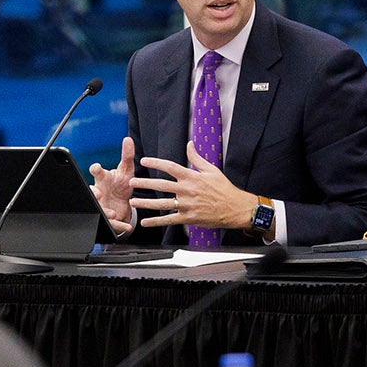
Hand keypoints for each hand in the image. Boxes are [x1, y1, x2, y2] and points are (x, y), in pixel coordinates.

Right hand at [87, 137, 136, 235]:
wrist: (122, 201)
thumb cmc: (121, 182)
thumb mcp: (127, 169)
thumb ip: (127, 155)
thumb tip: (128, 139)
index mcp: (103, 177)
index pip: (96, 171)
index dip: (95, 169)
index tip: (96, 167)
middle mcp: (99, 190)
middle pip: (92, 191)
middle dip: (93, 193)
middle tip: (97, 194)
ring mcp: (101, 204)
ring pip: (98, 207)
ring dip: (104, 210)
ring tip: (112, 213)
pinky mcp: (107, 216)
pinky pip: (110, 222)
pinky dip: (118, 224)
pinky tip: (127, 227)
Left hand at [130, 147, 257, 229]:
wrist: (235, 208)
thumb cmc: (225, 189)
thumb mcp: (212, 170)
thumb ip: (197, 158)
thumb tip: (189, 144)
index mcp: (192, 177)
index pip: (170, 167)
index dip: (156, 163)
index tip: (143, 161)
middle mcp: (188, 190)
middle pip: (161, 185)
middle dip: (144, 183)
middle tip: (131, 182)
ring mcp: (187, 205)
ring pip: (162, 204)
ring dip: (146, 203)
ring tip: (133, 202)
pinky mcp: (189, 218)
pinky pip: (170, 220)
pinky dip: (156, 221)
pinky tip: (146, 222)